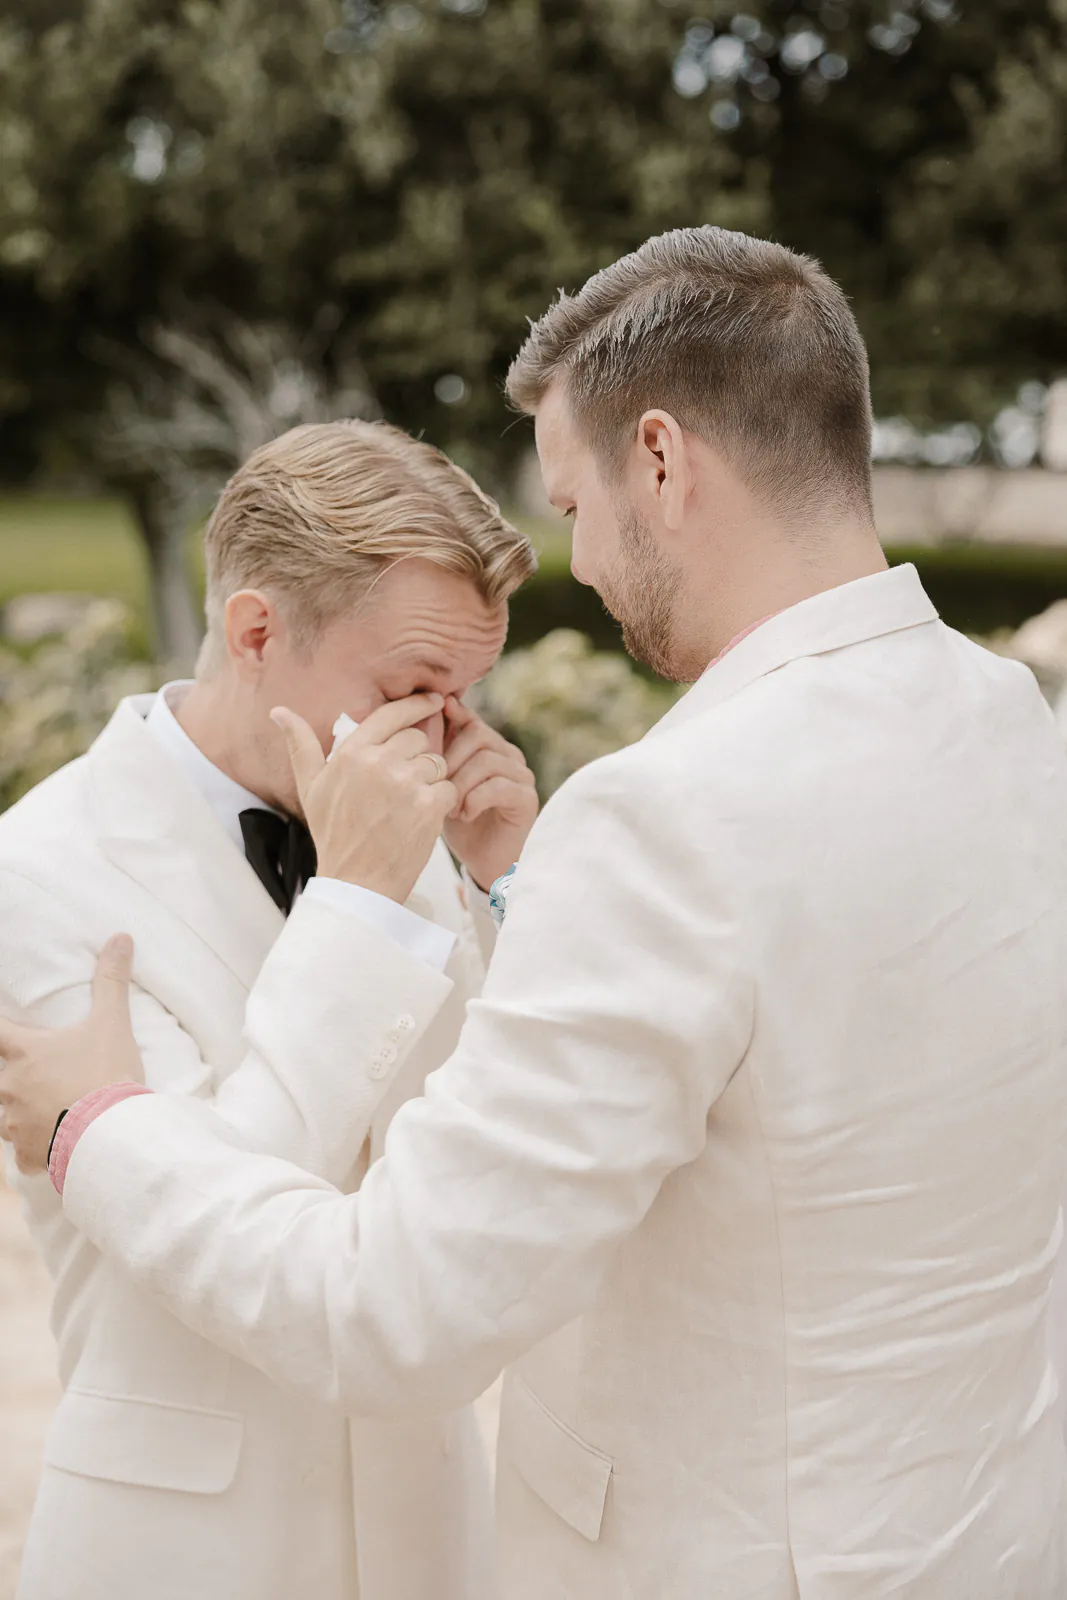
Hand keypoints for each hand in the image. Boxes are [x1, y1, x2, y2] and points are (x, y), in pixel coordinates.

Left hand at [0, 935, 141, 1173]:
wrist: (112, 1133)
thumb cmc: (107, 1074)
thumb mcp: (112, 1023)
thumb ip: (111, 981)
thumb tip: (120, 937)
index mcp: (25, 1052)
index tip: (4, 1028)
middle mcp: (11, 1087)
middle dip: (12, 1077)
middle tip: (36, 1076)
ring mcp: (15, 1124)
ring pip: (4, 1117)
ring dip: (18, 1113)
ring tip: (43, 1111)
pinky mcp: (27, 1153)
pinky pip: (21, 1152)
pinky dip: (31, 1150)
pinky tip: (48, 1147)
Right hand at [272, 693, 457, 902]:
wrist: (356, 883)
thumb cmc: (334, 835)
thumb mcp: (311, 788)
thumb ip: (301, 746)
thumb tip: (279, 712)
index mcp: (352, 753)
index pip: (391, 714)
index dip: (416, 704)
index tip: (433, 699)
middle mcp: (380, 762)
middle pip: (417, 739)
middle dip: (416, 757)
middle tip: (402, 786)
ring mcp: (406, 783)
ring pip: (436, 763)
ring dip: (429, 780)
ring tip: (409, 805)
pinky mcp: (429, 805)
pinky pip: (448, 787)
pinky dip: (442, 802)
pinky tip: (422, 818)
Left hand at [441, 697, 538, 890]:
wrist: (482, 862)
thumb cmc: (458, 822)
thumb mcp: (440, 785)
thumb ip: (436, 756)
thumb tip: (415, 721)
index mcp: (488, 747)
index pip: (470, 719)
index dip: (452, 718)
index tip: (431, 724)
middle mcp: (509, 755)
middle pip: (477, 734)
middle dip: (449, 761)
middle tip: (436, 789)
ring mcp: (521, 775)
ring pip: (487, 760)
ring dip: (460, 784)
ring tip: (449, 808)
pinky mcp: (527, 798)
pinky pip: (499, 785)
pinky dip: (475, 800)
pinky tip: (464, 815)